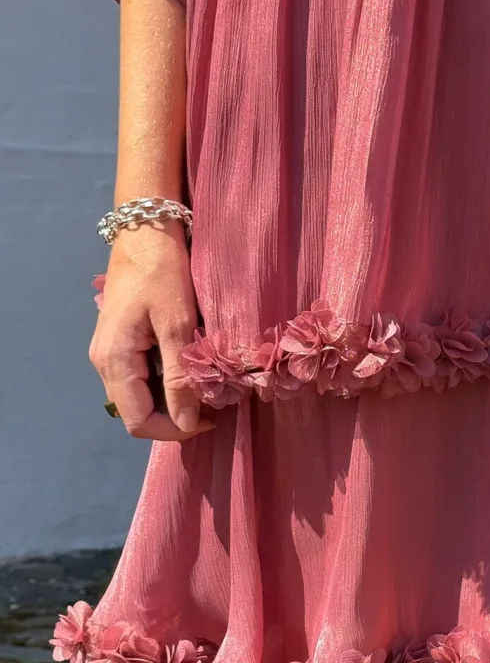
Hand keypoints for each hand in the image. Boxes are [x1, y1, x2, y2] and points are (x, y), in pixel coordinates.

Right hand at [89, 222, 213, 441]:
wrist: (146, 231)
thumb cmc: (162, 271)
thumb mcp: (178, 324)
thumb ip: (180, 376)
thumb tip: (186, 422)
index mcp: (114, 360)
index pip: (137, 421)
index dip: (174, 431)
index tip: (210, 420)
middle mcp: (104, 362)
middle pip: (135, 414)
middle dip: (174, 418)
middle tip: (213, 406)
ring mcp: (109, 352)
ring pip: (138, 397)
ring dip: (171, 401)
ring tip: (205, 389)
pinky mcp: (119, 342)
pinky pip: (139, 378)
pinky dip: (165, 383)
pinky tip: (188, 371)